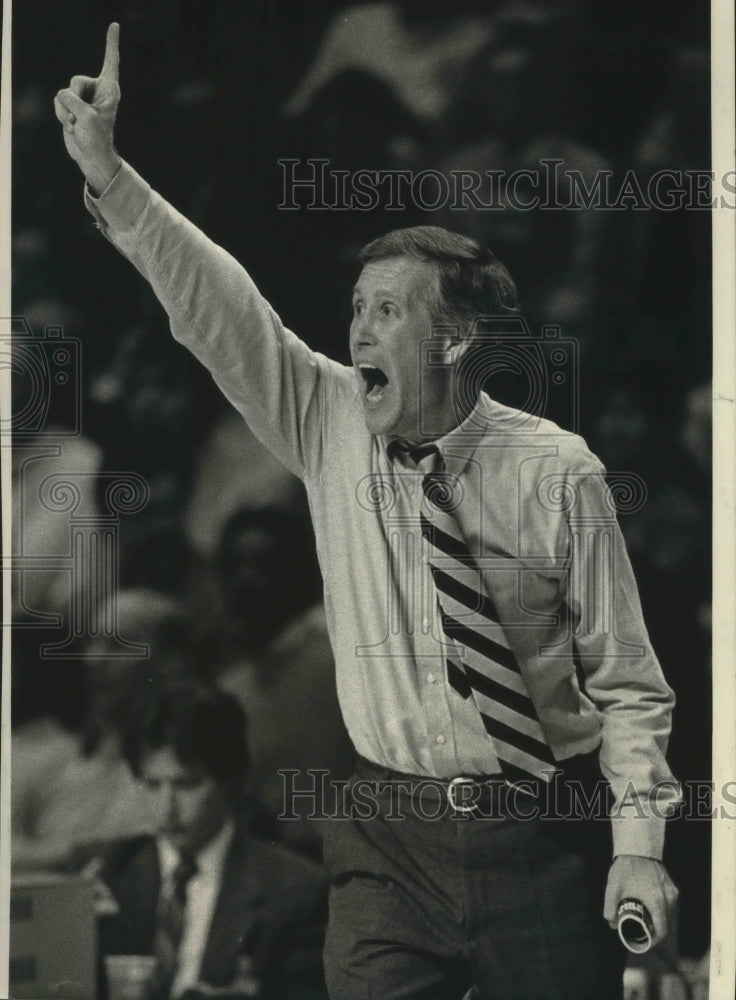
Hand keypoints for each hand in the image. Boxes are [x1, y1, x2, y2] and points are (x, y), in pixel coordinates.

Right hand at [54, 22, 121, 193]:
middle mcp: (97, 90)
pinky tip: (71, 125)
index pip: (111, 61)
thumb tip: (63, 96)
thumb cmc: (96, 138)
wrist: (91, 156)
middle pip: (76, 81)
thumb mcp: (87, 118)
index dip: (111, 43)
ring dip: (66, 111)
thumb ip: (73, 101)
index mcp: (110, 89)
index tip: (115, 25)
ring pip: (64, 93)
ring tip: (77, 124)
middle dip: (73, 99)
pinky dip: (61, 115)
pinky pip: (58, 102)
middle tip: (79, 116)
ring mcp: (84, 98)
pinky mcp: (72, 106)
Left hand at [603, 855, 678, 946]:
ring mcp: (671, 892)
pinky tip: (650, 907)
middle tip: (641, 932)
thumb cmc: (626, 867)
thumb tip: (612, 924)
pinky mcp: (671, 886)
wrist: (637, 847)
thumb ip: (610, 908)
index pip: (662, 931)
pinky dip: (661, 909)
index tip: (645, 942)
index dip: (654, 940)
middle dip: (654, 931)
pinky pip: (668, 904)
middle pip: (665, 924)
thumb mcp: (613, 889)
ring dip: (658, 920)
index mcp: (657, 902)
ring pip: (668, 914)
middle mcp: (668, 899)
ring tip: (644, 920)